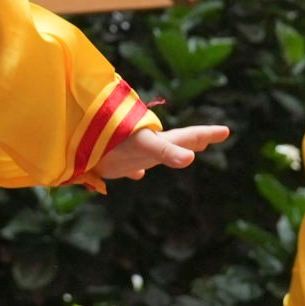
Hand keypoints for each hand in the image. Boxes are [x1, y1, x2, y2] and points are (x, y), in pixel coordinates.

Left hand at [99, 121, 229, 180]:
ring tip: (179, 155)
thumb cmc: (114, 139)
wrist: (77, 140)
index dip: (206, 134)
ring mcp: (132, 152)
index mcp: (158, 140)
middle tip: (209, 139)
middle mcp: (148, 145)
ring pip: (155, 153)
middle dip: (193, 141)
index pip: (187, 137)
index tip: (227, 130)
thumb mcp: (143, 146)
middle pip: (175, 142)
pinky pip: (130, 166)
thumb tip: (190, 158)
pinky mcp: (115, 162)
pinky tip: (137, 175)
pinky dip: (136, 169)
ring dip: (169, 153)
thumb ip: (166, 152)